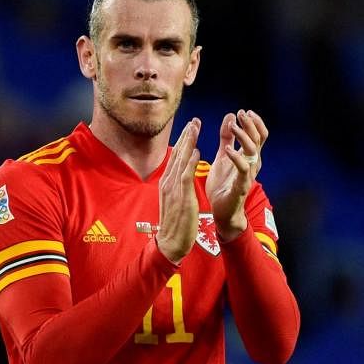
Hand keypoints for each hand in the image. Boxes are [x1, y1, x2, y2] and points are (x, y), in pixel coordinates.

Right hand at [156, 119, 201, 263]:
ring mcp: (173, 188)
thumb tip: (181, 174)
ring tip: (195, 127)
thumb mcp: (175, 200)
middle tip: (194, 120)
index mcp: (167, 183)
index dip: (183, 141)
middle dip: (186, 136)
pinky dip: (190, 161)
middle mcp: (168, 182)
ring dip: (188, 142)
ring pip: (181, 160)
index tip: (190, 128)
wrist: (171, 242)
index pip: (176, 157)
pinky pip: (185, 175)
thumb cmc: (175, 224)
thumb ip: (177, 186)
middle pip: (177, 154)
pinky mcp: (181, 196)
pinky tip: (196, 150)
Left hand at [206, 109, 267, 240]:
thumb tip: (231, 116)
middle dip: (251, 124)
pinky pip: (243, 169)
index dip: (254, 122)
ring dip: (243, 137)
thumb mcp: (223, 156)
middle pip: (258, 139)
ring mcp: (248, 174)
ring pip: (253, 151)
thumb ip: (227, 137)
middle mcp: (252, 164)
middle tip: (241, 113)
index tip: (243, 111)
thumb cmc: (223, 184)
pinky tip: (228, 150)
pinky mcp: (241, 185)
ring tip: (233, 126)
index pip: (259, 135)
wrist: (222, 211)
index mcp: (249, 157)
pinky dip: (236, 157)